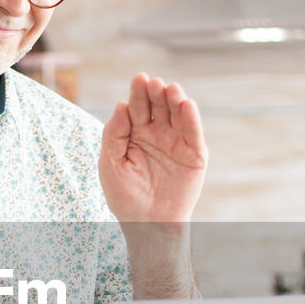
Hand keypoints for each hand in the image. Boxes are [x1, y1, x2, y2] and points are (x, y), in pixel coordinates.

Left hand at [99, 73, 207, 222]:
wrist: (147, 224)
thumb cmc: (125, 196)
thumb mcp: (110, 164)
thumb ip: (113, 135)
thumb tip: (121, 105)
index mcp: (134, 133)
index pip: (136, 107)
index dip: (137, 93)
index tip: (138, 79)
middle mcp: (156, 133)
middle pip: (157, 105)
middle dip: (155, 93)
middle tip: (153, 83)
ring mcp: (176, 142)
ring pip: (177, 114)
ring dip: (175, 99)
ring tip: (170, 89)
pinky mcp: (194, 154)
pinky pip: (193, 133)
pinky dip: (191, 118)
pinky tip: (186, 104)